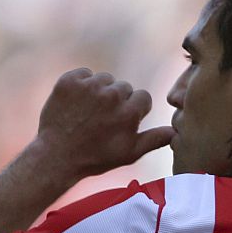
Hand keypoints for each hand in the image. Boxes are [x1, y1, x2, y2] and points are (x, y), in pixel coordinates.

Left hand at [31, 68, 175, 178]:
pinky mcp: (70, 80)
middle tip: (101, 121)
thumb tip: (176, 132)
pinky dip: (81, 85)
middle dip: (117, 101)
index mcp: (129, 111)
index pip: (143, 97)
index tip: (119, 124)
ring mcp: (89, 86)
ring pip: (105, 79)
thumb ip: (155, 139)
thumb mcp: (129, 154)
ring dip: (100, 92)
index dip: (133, 111)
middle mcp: (112, 95)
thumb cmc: (96, 158)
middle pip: (124, 88)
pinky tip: (76, 104)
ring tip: (88, 113)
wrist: (56, 156)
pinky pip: (84, 74)